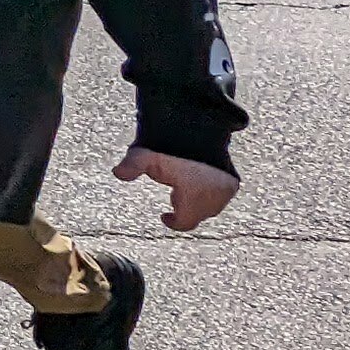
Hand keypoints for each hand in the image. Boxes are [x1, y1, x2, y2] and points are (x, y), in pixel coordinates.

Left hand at [113, 147, 239, 231]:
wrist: (202, 127)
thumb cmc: (171, 144)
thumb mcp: (146, 155)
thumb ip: (132, 165)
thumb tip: (117, 173)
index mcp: (192, 198)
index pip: (185, 222)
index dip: (174, 222)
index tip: (164, 216)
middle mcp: (212, 198)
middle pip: (198, 215)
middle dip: (186, 210)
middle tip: (174, 198)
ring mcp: (225, 190)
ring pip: (212, 207)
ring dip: (199, 203)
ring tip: (187, 190)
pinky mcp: (232, 181)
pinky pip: (223, 195)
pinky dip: (212, 193)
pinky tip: (201, 181)